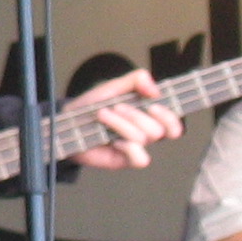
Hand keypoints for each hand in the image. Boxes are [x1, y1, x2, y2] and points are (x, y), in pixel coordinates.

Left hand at [63, 68, 182, 168]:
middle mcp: (145, 133)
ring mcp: (135, 147)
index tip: (153, 105)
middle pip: (158, 130)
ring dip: (120, 124)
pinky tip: (112, 141)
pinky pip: (141, 159)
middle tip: (116, 107)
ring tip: (103, 115)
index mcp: (147, 116)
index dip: (169, 116)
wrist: (68, 121)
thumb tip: (156, 89)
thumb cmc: (92, 105)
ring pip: (143, 138)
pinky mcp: (125, 160)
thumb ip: (136, 80)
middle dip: (135, 115)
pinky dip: (128, 147)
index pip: (173, 123)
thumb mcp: (114, 86)